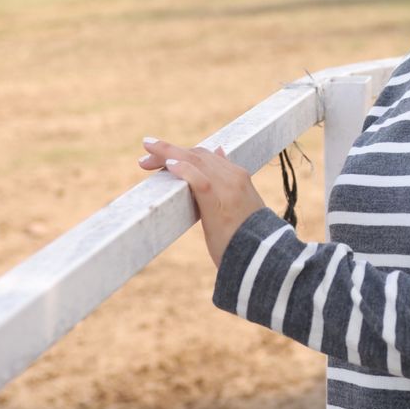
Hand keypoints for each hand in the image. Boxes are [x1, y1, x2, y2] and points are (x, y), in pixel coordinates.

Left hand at [138, 137, 265, 268]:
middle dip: (169, 151)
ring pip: (194, 160)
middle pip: (197, 154)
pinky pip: (198, 179)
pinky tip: (169, 166)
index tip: (163, 158)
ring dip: (168, 155)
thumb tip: (220, 152)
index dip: (183, 153)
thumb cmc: (248, 235)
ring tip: (146, 159)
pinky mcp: (219, 201)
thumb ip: (228, 180)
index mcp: (239, 176)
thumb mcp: (239, 203)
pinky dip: (183, 170)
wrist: (263, 257)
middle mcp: (234, 176)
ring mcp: (228, 186)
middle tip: (145, 155)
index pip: (206, 155)